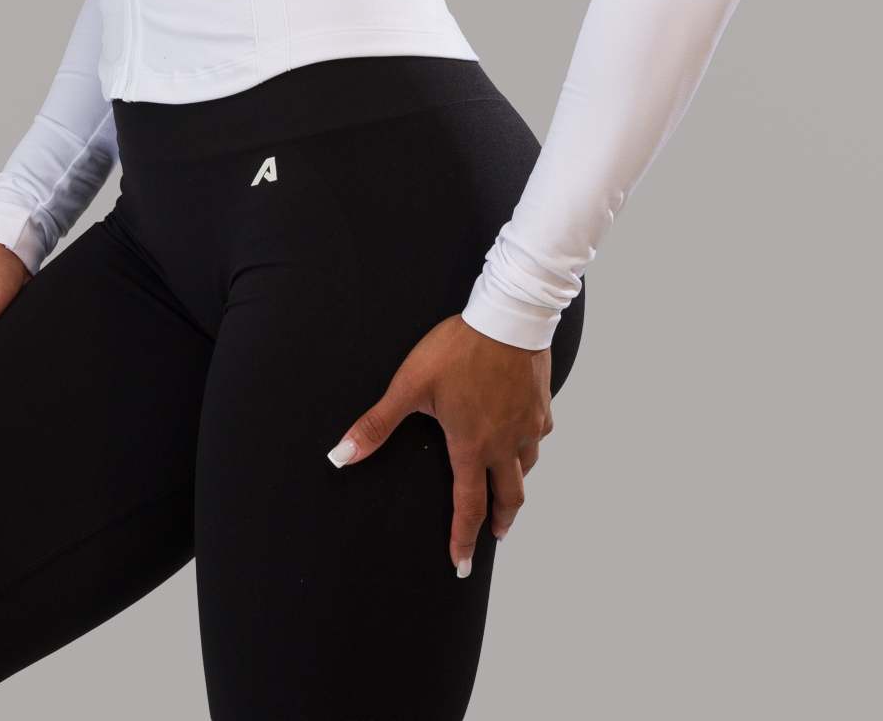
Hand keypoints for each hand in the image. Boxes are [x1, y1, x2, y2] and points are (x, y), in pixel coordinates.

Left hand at [325, 313, 554, 576]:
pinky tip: (523, 435)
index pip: (469, 507)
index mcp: (472, 447)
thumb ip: (377, 423)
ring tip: (508, 485)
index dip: (464, 539)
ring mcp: (528, 424)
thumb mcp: (410, 385)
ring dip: (516, 481)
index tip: (462, 565)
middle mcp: (505, 443)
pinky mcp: (541, 402)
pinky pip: (539, 434)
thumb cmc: (458, 350)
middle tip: (495, 534)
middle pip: (510, 497)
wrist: (508, 316)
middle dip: (501, 520)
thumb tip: (340, 456)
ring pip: (527, 466)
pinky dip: (529, 444)